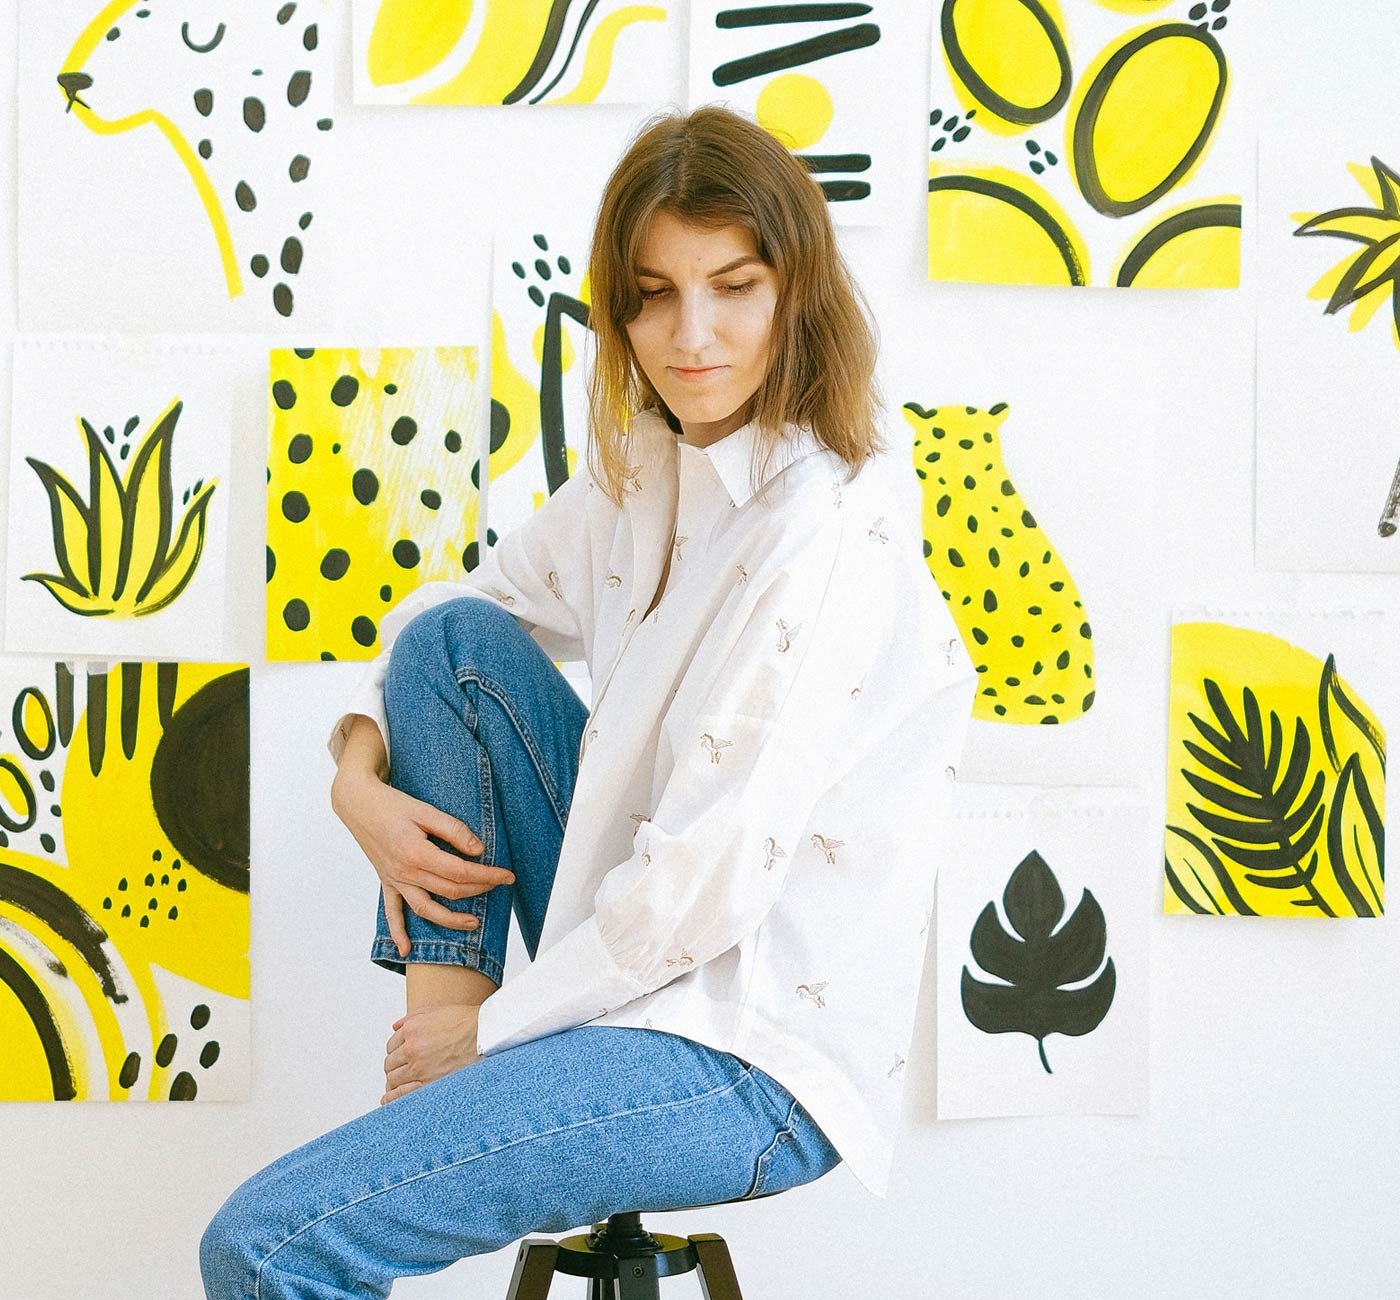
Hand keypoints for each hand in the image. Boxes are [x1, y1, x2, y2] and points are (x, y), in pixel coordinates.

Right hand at [331, 771, 515, 957]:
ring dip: (450, 919)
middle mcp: (405, 872)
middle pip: (449, 890)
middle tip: (498, 885)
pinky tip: (406, 951)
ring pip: (426, 909)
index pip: (460, 872)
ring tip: (473, 924)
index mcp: (416, 854)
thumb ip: (454, 830)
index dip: (487, 875)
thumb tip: (478, 850)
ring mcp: (394, 880)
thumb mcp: (426, 811)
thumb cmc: (393, 804)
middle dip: (478, 890)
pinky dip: (398, 932)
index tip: (507, 876)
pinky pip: (392, 912)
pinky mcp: (386, 882)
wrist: (358, 804)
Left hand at [380, 1003, 482, 1103]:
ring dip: (395, 1081)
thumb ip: (412, 1018)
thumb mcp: (437, 1011)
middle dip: (395, 1067)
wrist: (488, 1036)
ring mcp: (419, 1068)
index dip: (396, 1052)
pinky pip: (401, 1095)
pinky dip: (393, 1097)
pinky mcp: (428, 1084)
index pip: (391, 1046)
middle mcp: (412, 1048)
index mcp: (412, 1029)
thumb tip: (395, 1027)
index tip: (401, 1057)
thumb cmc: (468, 1023)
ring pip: (393, 1080)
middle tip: (403, 1070)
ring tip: (402, 1083)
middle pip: (390, 1063)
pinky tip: (392, 1098)